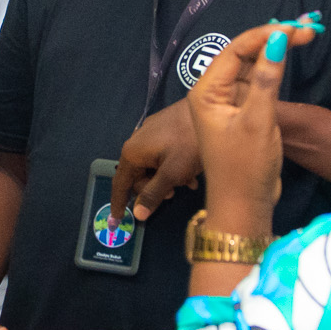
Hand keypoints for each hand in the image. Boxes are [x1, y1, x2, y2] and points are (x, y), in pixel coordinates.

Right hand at [111, 103, 201, 223]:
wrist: (212, 107)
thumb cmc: (189, 144)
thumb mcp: (172, 174)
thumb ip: (153, 194)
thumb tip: (137, 214)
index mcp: (132, 152)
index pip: (120, 183)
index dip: (119, 204)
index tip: (117, 222)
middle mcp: (137, 140)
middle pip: (138, 175)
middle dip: (154, 188)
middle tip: (174, 195)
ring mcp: (150, 132)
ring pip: (153, 165)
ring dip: (167, 178)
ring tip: (188, 182)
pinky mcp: (165, 127)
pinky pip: (162, 154)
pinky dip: (172, 166)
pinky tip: (190, 171)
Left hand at [188, 20, 317, 238]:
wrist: (245, 206)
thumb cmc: (246, 168)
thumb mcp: (258, 121)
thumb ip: (267, 79)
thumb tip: (278, 38)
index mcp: (206, 92)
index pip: (235, 50)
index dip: (265, 34)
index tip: (296, 28)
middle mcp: (212, 93)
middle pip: (243, 54)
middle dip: (273, 39)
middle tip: (307, 31)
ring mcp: (227, 102)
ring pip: (251, 65)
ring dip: (275, 51)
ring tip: (304, 37)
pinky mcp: (241, 112)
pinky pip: (256, 82)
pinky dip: (273, 69)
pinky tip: (289, 58)